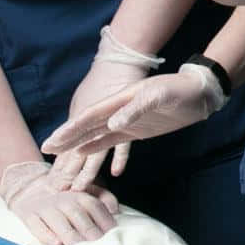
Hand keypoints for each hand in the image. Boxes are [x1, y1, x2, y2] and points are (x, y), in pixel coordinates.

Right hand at [0, 159, 118, 244]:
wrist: (29, 190)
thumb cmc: (64, 199)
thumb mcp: (85, 193)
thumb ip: (104, 199)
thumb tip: (117, 211)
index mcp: (80, 195)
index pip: (95, 206)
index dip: (104, 220)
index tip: (112, 235)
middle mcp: (63, 200)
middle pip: (78, 216)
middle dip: (89, 231)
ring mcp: (45, 208)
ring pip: (59, 222)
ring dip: (70, 235)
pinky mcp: (28, 216)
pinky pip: (36, 226)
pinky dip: (46, 235)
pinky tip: (55, 243)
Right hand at [41, 63, 227, 189]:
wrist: (199, 93)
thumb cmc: (179, 89)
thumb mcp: (159, 95)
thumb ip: (136, 109)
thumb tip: (112, 125)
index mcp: (120, 99)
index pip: (91, 116)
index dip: (72, 128)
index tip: (54, 139)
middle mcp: (119, 111)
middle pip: (88, 126)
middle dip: (67, 138)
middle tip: (46, 149)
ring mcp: (126, 122)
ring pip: (96, 135)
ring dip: (77, 145)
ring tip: (58, 155)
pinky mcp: (137, 132)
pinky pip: (112, 143)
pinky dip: (97, 148)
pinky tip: (83, 154)